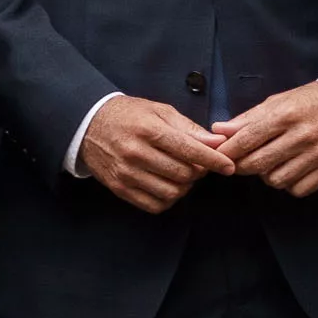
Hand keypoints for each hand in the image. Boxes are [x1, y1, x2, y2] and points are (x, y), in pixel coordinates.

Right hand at [77, 96, 237, 214]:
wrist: (89, 125)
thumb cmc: (130, 115)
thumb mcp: (159, 112)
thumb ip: (189, 129)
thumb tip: (217, 143)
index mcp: (148, 130)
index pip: (189, 150)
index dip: (214, 160)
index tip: (229, 166)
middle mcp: (136, 153)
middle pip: (183, 174)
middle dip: (198, 171)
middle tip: (197, 164)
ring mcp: (126, 173)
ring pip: (172, 192)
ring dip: (184, 186)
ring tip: (181, 174)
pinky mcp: (120, 189)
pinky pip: (155, 205)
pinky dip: (168, 199)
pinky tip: (167, 185)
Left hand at [210, 77, 317, 198]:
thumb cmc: (311, 102)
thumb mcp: (279, 101)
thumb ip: (248, 118)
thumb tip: (219, 131)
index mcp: (285, 115)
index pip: (246, 140)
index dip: (227, 152)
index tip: (217, 156)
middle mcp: (301, 135)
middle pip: (257, 164)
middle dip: (241, 167)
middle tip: (239, 163)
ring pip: (276, 180)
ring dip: (267, 176)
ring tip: (270, 164)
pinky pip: (298, 190)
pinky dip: (289, 184)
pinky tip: (290, 171)